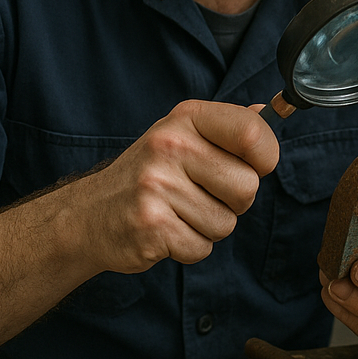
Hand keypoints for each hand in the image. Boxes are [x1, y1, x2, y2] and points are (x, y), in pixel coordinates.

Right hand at [72, 100, 279, 274]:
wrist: (88, 215)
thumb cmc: (151, 174)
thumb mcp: (186, 136)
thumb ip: (230, 127)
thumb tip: (270, 111)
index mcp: (186, 118)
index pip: (252, 133)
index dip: (266, 157)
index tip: (255, 166)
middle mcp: (170, 145)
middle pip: (248, 187)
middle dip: (234, 201)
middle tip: (201, 194)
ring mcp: (157, 185)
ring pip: (226, 223)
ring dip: (209, 226)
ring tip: (178, 212)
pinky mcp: (150, 226)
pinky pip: (202, 247)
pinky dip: (190, 247)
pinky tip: (166, 231)